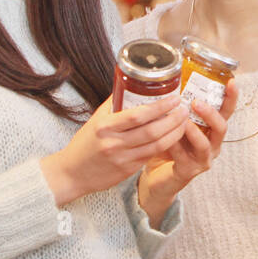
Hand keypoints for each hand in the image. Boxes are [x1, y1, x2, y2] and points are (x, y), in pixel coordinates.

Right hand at [41, 93, 189, 205]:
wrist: (72, 174)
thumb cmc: (85, 144)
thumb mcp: (96, 120)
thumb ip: (114, 104)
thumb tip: (131, 84)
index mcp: (105, 127)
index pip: (138, 115)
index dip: (160, 106)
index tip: (174, 98)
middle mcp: (114, 143)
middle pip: (152, 130)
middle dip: (173, 119)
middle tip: (185, 109)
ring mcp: (122, 158)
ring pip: (157, 145)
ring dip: (175, 132)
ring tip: (184, 121)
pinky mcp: (128, 170)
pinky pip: (152, 155)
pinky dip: (166, 145)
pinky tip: (175, 136)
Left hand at [137, 80, 237, 225]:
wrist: (157, 177)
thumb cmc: (168, 147)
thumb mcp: (174, 125)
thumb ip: (177, 110)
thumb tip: (169, 84)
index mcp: (211, 130)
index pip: (225, 112)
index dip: (230, 98)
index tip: (231, 82)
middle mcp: (212, 145)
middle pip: (222, 128)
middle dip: (211, 114)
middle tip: (196, 102)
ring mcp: (202, 160)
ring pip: (205, 145)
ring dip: (194, 131)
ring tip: (183, 121)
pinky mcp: (189, 172)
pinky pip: (184, 158)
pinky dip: (175, 146)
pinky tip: (167, 138)